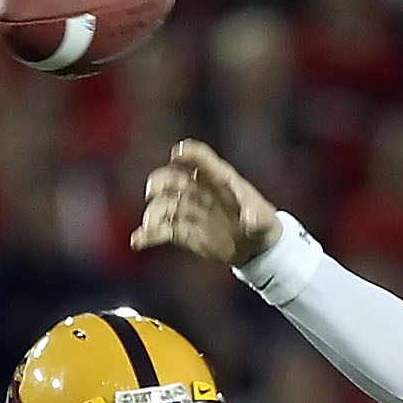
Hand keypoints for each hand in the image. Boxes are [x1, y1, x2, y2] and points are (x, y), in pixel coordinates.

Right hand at [131, 140, 281, 267]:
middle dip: (161, 182)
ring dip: (154, 213)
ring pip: (164, 205)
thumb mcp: (265, 222)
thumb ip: (258, 218)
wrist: (255, 249)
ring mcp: (189, 209)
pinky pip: (163, 231)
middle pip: (173, 179)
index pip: (201, 159)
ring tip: (151, 225)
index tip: (176, 154)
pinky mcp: (184, 231)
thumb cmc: (262, 226)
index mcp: (219, 179)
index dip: (189, 153)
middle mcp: (199, 190)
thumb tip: (250, 219)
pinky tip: (137, 241)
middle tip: (153, 191)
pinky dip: (148, 235)